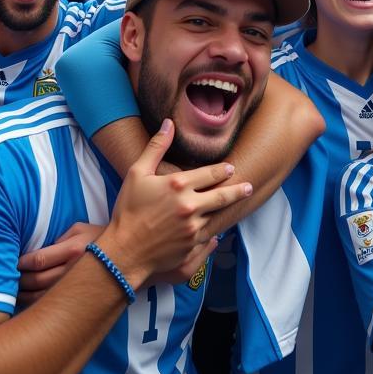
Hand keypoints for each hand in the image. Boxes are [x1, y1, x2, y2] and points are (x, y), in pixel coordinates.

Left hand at [16, 222, 105, 308]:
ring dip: (25, 296)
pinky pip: (53, 306)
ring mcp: (77, 288)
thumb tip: (41, 250)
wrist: (128, 257)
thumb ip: (59, 237)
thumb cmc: (99, 238)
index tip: (13, 262)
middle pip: (37, 281)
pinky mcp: (79, 299)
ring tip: (14, 292)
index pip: (39, 260)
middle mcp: (74, 270)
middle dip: (20, 280)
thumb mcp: (80, 228)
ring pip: (43, 298)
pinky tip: (28, 302)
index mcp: (73, 250)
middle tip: (8, 278)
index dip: (22, 263)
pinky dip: (37, 306)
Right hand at [96, 119, 252, 284]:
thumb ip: (156, 147)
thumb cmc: (128, 210)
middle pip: (222, 195)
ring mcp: (193, 226)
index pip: (209, 173)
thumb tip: (168, 123)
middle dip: (238, 190)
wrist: (124, 250)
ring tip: (239, 203)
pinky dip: (217, 230)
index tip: (230, 168)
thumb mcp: (137, 173)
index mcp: (178, 184)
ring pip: (218, 215)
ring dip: (229, 209)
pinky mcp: (192, 245)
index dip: (222, 170)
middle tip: (248, 186)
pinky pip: (211, 235)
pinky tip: (221, 228)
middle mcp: (189, 205)